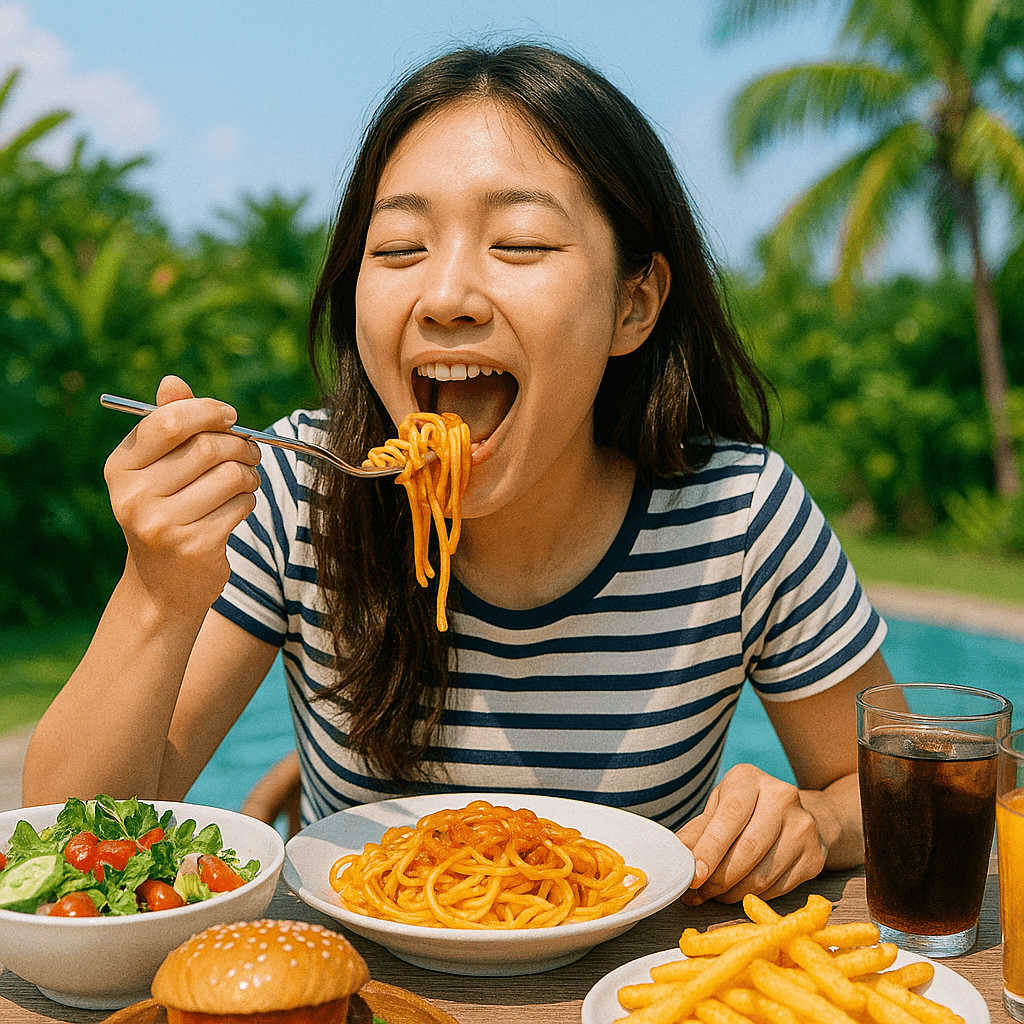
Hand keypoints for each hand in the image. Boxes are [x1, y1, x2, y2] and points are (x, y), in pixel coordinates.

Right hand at [104, 375, 261, 613]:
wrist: (163, 584)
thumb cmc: (167, 510)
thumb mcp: (158, 468)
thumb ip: (168, 423)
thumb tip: (173, 381)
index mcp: (120, 467)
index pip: (169, 420)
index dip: (208, 411)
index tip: (230, 416)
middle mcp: (133, 496)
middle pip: (207, 447)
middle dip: (239, 445)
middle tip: (250, 452)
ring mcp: (161, 524)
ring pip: (230, 475)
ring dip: (249, 474)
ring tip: (245, 481)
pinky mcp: (194, 546)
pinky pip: (241, 504)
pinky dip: (248, 501)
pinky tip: (237, 508)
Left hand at [675, 763, 838, 903]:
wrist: (792, 815)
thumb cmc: (744, 811)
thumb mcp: (717, 809)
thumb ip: (696, 833)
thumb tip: (673, 858)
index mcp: (749, 780)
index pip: (729, 817)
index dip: (710, 849)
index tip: (694, 875)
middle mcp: (782, 797)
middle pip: (748, 849)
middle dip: (718, 879)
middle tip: (698, 893)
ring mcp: (803, 826)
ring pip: (763, 874)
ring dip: (733, 892)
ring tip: (714, 895)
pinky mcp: (815, 855)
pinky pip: (779, 887)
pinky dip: (754, 896)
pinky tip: (739, 892)